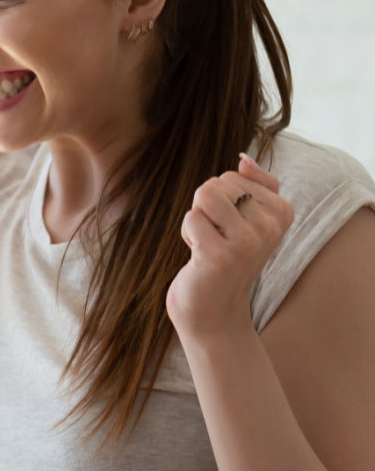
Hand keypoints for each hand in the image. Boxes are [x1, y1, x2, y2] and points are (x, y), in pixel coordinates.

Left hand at [166, 152, 294, 339]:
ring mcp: (248, 242)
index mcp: (282, 212)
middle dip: (205, 208)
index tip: (230, 227)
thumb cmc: (226, 260)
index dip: (221, 200)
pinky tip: (199, 257)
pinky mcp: (220, 256)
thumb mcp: (246, 220)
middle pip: (216, 183)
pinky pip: (191, 219)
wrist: (214, 312)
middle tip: (215, 238)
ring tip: (207, 244)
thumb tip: (245, 158)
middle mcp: (271, 227)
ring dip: (195, 220)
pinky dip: (188, 234)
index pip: (234, 175)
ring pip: (204, 196)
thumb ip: (254, 185)